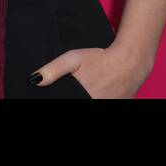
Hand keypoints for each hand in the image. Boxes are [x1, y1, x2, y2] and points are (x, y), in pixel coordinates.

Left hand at [28, 44, 149, 98]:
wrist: (130, 61)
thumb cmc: (100, 58)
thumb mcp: (73, 59)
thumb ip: (53, 70)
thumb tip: (34, 80)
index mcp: (83, 98)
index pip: (66, 101)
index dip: (63, 96)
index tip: (65, 90)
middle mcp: (96, 105)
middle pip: (77, 101)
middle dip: (73, 95)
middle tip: (76, 86)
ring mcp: (109, 106)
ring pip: (92, 104)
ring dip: (85, 96)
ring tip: (89, 85)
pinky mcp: (118, 106)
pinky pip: (103, 102)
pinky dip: (98, 97)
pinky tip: (98, 89)